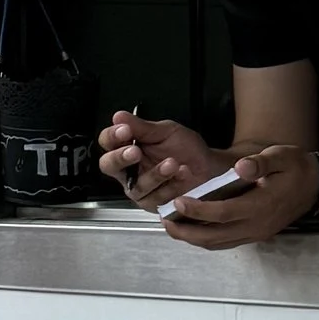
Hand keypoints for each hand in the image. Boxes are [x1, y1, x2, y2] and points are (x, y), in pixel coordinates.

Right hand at [95, 110, 216, 208]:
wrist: (210, 168)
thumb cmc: (187, 149)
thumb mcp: (166, 132)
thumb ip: (142, 127)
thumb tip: (119, 116)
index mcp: (128, 147)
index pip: (108, 142)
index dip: (112, 136)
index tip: (125, 130)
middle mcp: (129, 170)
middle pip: (109, 166)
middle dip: (120, 158)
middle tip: (135, 152)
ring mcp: (140, 189)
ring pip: (136, 185)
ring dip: (155, 174)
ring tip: (172, 163)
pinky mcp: (154, 204)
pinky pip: (156, 197)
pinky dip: (171, 185)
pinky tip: (183, 174)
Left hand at [159, 146, 318, 246]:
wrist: (316, 186)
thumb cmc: (296, 168)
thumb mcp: (281, 156)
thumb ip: (260, 163)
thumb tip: (240, 167)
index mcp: (260, 206)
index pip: (222, 213)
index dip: (198, 210)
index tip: (177, 202)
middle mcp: (257, 225)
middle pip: (215, 237)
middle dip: (187, 232)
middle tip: (164, 221)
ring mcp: (256, 233)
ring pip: (219, 243)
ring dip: (194, 239)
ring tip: (172, 227)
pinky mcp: (256, 235)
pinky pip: (226, 242)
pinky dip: (207, 239)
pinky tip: (193, 229)